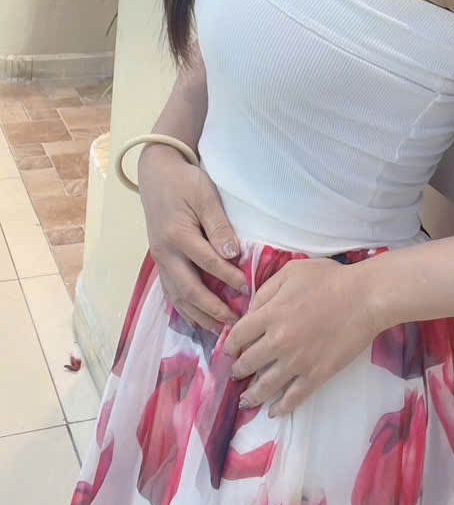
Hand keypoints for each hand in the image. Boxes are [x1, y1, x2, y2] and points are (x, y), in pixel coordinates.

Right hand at [137, 144, 248, 334]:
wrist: (156, 173)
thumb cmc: (184, 182)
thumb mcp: (205, 195)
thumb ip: (218, 225)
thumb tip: (232, 254)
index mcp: (177, 235)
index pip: (207, 263)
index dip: (228, 278)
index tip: (247, 290)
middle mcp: (165, 253)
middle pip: (188, 289)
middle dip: (211, 309)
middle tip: (234, 324)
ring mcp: (160, 259)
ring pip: (177, 296)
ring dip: (197, 315)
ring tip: (218, 331)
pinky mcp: (160, 260)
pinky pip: (170, 291)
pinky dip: (184, 308)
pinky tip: (197, 319)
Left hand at [223, 257, 377, 416]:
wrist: (364, 297)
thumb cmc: (329, 279)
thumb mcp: (291, 272)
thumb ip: (266, 290)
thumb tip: (251, 311)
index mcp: (270, 314)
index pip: (238, 336)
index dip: (230, 344)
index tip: (230, 350)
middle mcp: (278, 342)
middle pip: (247, 363)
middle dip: (238, 370)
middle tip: (236, 374)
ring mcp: (297, 362)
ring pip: (265, 386)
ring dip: (252, 395)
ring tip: (245, 401)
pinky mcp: (317, 375)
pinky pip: (294, 397)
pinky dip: (281, 408)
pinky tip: (274, 412)